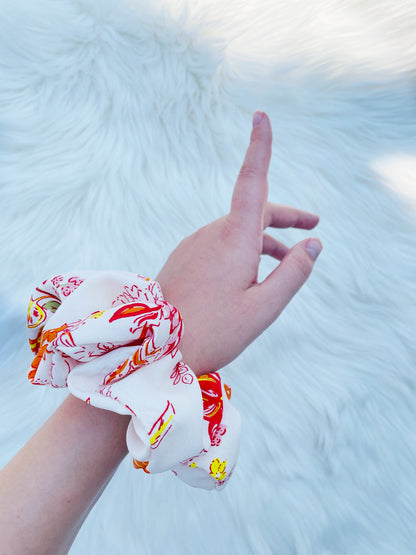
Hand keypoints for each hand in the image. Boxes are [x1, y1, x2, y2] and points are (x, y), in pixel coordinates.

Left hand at [156, 111, 321, 375]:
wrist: (155, 348)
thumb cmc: (214, 331)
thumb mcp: (264, 307)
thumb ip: (293, 273)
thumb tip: (314, 245)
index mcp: (234, 239)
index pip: (252, 182)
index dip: (259, 148)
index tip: (261, 116)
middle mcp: (212, 234)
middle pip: (253, 210)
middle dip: (285, 217)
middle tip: (312, 226)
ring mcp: (195, 244)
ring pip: (237, 229)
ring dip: (265, 238)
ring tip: (289, 258)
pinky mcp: (185, 257)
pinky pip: (220, 243)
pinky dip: (244, 249)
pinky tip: (252, 273)